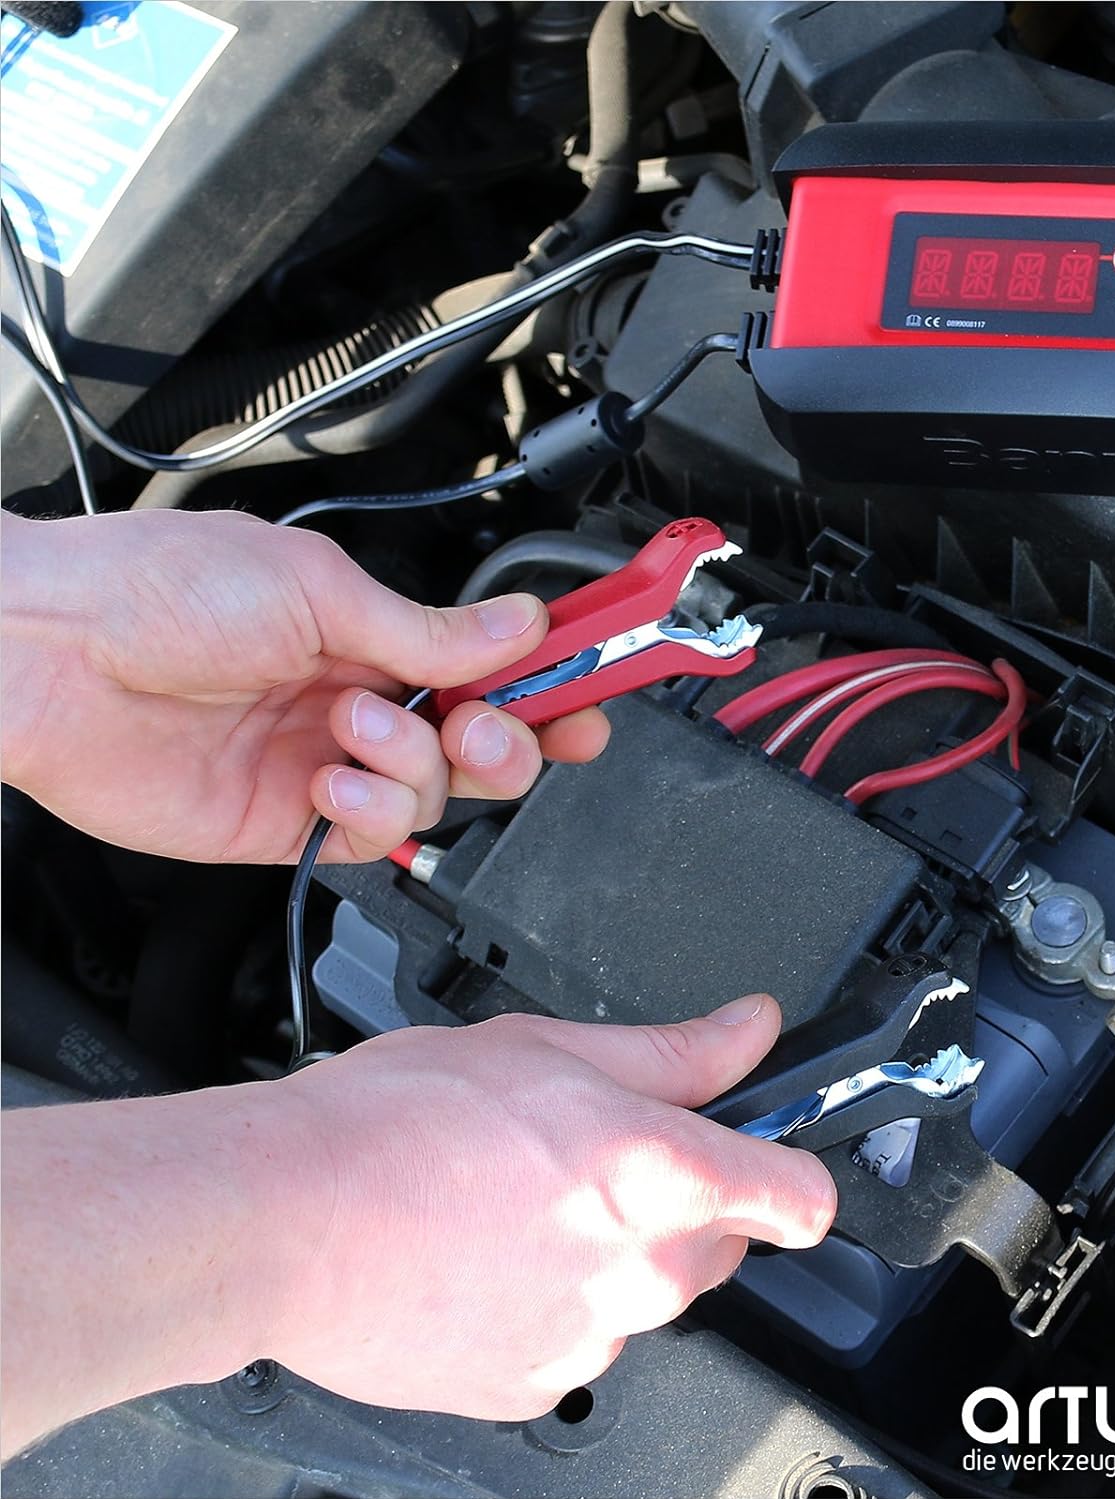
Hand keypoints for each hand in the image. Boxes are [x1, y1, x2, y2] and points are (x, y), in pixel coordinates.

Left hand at [0, 508, 609, 862]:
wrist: (46, 657)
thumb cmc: (153, 589)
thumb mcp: (314, 589)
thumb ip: (428, 629)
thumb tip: (518, 628)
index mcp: (375, 628)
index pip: (493, 660)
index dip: (554, 676)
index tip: (598, 682)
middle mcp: (361, 694)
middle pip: (487, 740)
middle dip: (509, 736)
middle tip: (488, 721)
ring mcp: (328, 760)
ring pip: (439, 792)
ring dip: (417, 761)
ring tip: (354, 725)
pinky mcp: (288, 821)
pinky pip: (374, 833)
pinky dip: (373, 809)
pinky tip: (331, 777)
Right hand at [0, 996, 835, 1453]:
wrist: (282, 1220)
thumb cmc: (399, 1123)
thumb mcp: (550, 1046)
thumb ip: (674, 1050)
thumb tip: (749, 1029)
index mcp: (662, 1176)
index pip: (804, 1199)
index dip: (792, 1169)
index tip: (768, 1157)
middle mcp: (642, 1270)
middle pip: (718, 1241)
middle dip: (681, 1198)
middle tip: (590, 1149)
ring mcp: (590, 1339)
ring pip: (644, 1288)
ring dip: (608, 1248)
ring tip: (517, 1198)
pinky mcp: (534, 1385)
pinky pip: (580, 1337)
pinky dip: (551, 1300)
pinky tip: (486, 1255)